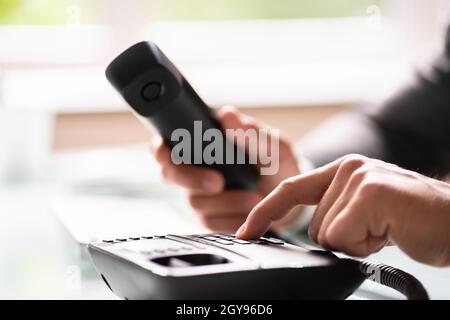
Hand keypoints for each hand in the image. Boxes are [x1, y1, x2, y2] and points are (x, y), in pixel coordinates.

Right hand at [151, 106, 300, 232]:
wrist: (288, 198)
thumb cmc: (275, 163)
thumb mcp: (271, 145)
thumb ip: (250, 133)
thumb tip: (227, 116)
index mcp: (203, 145)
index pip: (167, 145)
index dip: (160, 149)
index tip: (165, 152)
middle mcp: (195, 170)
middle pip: (171, 175)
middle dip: (193, 179)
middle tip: (218, 182)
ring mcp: (200, 195)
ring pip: (196, 201)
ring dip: (225, 201)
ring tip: (254, 198)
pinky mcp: (210, 218)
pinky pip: (211, 223)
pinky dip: (233, 217)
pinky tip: (250, 212)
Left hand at [237, 154, 449, 266]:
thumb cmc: (411, 219)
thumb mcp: (365, 210)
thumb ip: (336, 211)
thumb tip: (311, 232)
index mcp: (342, 171)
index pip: (290, 190)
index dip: (264, 212)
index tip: (245, 232)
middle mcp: (347, 168)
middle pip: (313, 224)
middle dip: (343, 238)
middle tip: (376, 229)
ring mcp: (358, 177)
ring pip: (327, 233)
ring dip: (356, 242)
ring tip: (385, 228)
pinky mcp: (371, 193)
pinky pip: (343, 236)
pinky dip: (365, 246)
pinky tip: (389, 231)